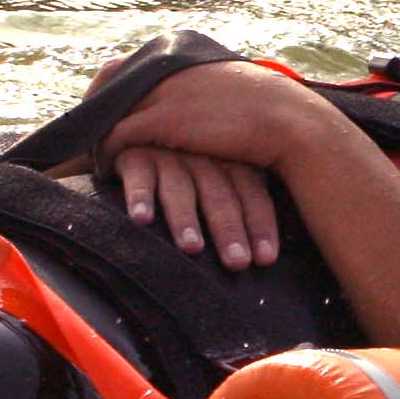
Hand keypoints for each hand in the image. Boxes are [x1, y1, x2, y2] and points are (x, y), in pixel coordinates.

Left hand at [101, 61, 344, 189]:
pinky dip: (107, 154)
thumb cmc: (269, 110)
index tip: (101, 114)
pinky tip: (106, 171)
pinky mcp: (163, 119)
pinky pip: (118, 137)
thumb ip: (203, 87)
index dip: (107, 92)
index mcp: (179, 51)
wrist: (290, 120)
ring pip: (109, 111)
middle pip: (108, 83)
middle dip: (93, 111)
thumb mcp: (229, 86)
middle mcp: (164, 64)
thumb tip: (196, 99)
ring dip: (96, 135)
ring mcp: (162, 90)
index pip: (123, 66)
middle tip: (83, 137)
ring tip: (90, 156)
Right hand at [116, 147, 280, 268]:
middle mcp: (203, 157)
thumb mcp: (222, 178)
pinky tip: (140, 219)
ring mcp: (169, 156)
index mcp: (233, 162)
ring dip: (186, 218)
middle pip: (220, 196)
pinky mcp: (134, 156)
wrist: (144, 136)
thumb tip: (264, 258)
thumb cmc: (192, 171)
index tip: (265, 259)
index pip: (252, 195)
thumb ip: (240, 206)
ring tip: (193, 247)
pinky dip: (139, 198)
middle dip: (229, 230)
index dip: (260, 226)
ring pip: (180, 190)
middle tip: (236, 263)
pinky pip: (138, 178)